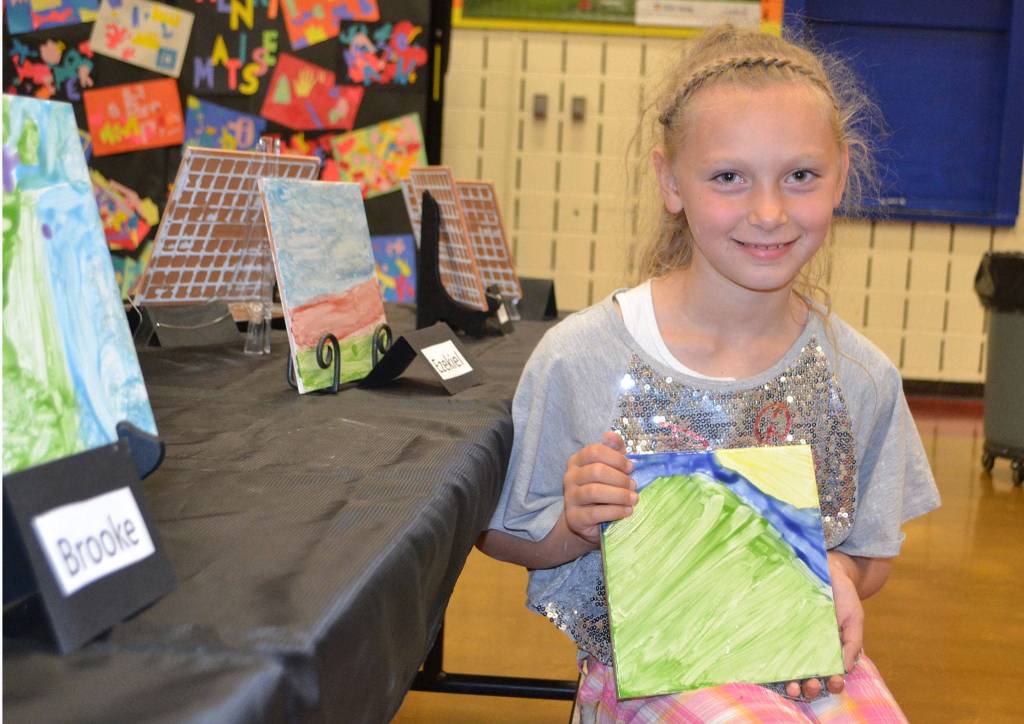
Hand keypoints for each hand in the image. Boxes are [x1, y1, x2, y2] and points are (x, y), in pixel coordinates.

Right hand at [563, 431, 636, 544]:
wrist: (588, 520)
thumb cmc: (602, 489)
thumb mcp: (609, 468)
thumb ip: (613, 451)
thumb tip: (611, 435)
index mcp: (578, 460)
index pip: (595, 451)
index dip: (616, 458)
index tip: (631, 467)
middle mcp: (570, 476)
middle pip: (596, 471)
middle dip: (619, 478)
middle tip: (633, 486)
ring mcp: (570, 497)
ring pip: (594, 491)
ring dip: (619, 495)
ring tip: (633, 499)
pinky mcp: (574, 517)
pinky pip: (594, 513)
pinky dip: (614, 511)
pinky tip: (627, 511)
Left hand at [784, 552, 864, 698]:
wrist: (825, 568)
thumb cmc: (842, 595)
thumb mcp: (854, 617)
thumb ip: (853, 642)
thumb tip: (846, 669)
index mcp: (832, 651)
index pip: (832, 675)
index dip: (833, 684)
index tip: (834, 681)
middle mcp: (810, 650)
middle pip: (810, 678)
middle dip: (811, 689)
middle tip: (812, 685)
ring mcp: (793, 641)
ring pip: (791, 671)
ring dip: (793, 684)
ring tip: (793, 686)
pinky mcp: (778, 629)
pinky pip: (773, 650)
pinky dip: (773, 664)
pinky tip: (772, 670)